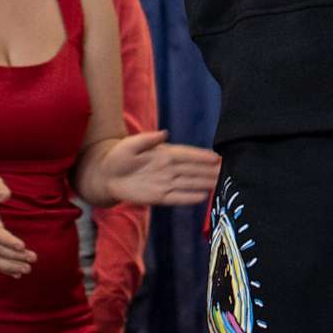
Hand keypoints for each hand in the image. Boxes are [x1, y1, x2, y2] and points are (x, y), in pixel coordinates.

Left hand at [88, 130, 221, 206]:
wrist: (106, 175)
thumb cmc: (119, 156)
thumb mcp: (131, 144)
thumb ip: (147, 140)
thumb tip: (164, 134)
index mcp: (164, 154)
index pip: (187, 154)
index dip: (201, 156)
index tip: (217, 157)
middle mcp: (168, 169)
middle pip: (192, 170)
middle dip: (209, 170)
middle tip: (226, 171)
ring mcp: (165, 183)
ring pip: (189, 183)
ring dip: (204, 183)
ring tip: (220, 183)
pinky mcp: (158, 197)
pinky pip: (177, 197)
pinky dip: (189, 198)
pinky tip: (203, 197)